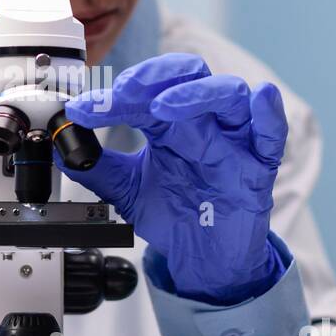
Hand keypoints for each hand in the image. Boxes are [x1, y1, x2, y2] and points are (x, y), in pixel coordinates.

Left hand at [58, 53, 287, 303]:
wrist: (204, 261)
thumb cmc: (177, 216)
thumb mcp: (126, 190)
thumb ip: (95, 166)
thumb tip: (61, 144)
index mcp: (172, 122)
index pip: (147, 91)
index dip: (115, 95)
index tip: (83, 109)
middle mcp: (204, 122)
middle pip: (190, 75)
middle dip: (156, 77)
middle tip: (124, 93)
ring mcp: (234, 141)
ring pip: (230, 94)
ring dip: (196, 93)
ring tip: (162, 108)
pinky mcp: (259, 168)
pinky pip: (273, 134)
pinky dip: (269, 114)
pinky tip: (260, 99)